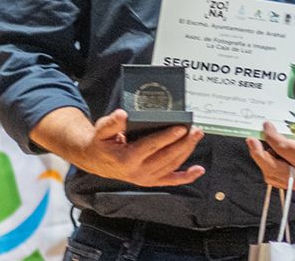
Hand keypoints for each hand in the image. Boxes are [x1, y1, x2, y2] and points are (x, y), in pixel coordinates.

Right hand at [62, 109, 205, 186]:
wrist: (95, 161)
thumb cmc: (101, 143)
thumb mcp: (101, 130)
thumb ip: (112, 123)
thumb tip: (122, 115)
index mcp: (126, 159)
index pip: (151, 146)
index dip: (167, 137)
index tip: (181, 128)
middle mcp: (138, 172)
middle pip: (166, 156)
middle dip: (183, 143)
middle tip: (196, 130)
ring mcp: (145, 178)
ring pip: (171, 165)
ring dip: (187, 151)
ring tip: (197, 136)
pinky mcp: (150, 181)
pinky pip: (171, 180)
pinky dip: (186, 176)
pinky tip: (198, 170)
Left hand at [246, 121, 294, 188]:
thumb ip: (292, 131)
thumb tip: (271, 125)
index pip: (284, 148)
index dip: (271, 136)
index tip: (265, 125)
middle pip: (273, 167)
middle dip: (259, 153)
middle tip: (251, 140)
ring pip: (270, 174)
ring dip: (262, 159)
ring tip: (261, 145)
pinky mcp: (290, 185)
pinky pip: (273, 177)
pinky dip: (267, 166)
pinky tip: (268, 155)